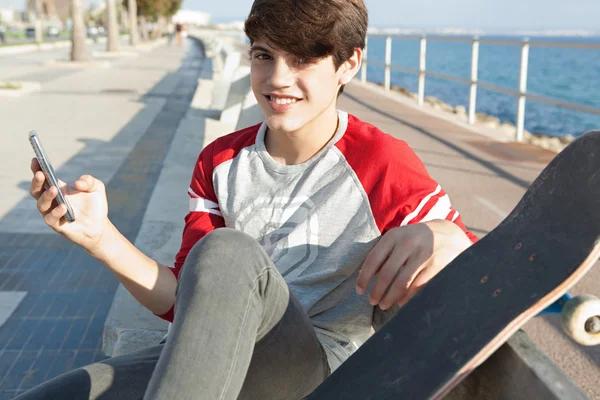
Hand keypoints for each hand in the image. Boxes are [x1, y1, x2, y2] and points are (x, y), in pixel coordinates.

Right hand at [29, 157, 112, 255]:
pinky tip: (64, 207)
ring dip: (46, 196)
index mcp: (58, 188)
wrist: (100, 227)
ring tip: (54, 189)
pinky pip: (50, 219)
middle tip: (40, 174)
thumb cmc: (95, 206)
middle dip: (36, 181)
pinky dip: (56, 212)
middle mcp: (52, 200)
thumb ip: (89, 181)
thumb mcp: (96, 188)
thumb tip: (77, 183)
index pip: (43, 177)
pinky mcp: (57, 225)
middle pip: (36, 190)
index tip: (36, 159)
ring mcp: (52, 213)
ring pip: (41, 204)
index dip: (37, 169)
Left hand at [355, 220, 471, 310]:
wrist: (448, 233)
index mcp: (394, 236)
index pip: (373, 259)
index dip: (364, 277)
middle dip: (377, 291)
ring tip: (384, 305)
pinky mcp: (437, 265)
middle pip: (386, 274)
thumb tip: (363, 275)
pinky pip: (418, 287)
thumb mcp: (398, 239)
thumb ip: (382, 254)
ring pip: (402, 283)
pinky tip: (401, 302)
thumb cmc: (415, 239)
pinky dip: (407, 298)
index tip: (359, 291)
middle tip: (372, 302)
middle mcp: (408, 243)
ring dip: (390, 297)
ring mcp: (423, 254)